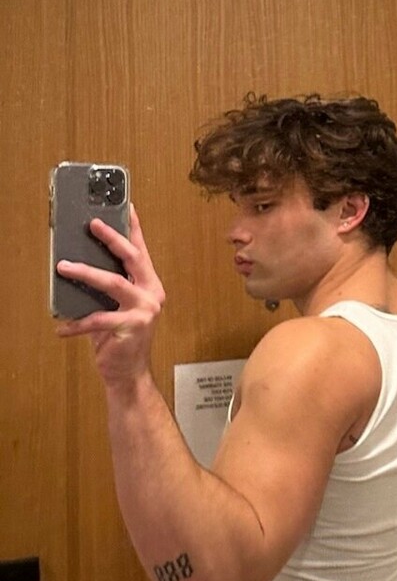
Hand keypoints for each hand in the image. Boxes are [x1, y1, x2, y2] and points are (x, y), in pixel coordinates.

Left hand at [54, 203, 164, 388]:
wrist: (129, 374)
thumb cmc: (120, 339)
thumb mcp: (116, 309)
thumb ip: (107, 290)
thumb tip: (79, 265)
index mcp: (150, 285)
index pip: (141, 251)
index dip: (134, 228)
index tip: (126, 206)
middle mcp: (152, 294)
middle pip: (131, 258)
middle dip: (111, 238)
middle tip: (92, 224)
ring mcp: (144, 310)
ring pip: (112, 283)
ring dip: (85, 273)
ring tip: (63, 267)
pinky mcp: (131, 327)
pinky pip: (97, 320)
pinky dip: (76, 323)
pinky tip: (61, 327)